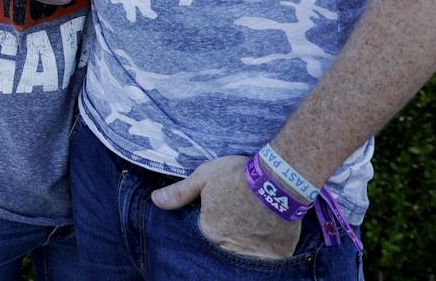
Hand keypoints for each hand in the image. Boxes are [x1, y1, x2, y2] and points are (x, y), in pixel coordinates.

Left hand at [152, 155, 301, 260]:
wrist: (279, 179)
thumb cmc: (238, 175)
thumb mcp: (205, 176)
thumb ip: (180, 192)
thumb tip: (155, 200)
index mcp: (209, 230)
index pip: (204, 236)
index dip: (212, 225)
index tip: (220, 216)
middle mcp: (227, 246)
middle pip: (222, 246)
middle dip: (226, 237)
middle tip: (237, 220)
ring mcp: (252, 254)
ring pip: (242, 255)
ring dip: (244, 245)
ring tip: (251, 227)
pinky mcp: (275, 255)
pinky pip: (266, 259)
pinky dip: (265, 250)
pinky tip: (266, 235)